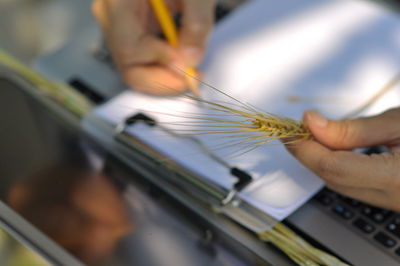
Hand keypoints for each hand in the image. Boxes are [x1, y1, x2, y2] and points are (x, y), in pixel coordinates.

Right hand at [92, 0, 215, 94]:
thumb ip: (196, 22)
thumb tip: (191, 59)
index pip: (129, 48)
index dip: (160, 63)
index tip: (187, 65)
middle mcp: (112, 12)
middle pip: (128, 65)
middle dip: (162, 79)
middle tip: (190, 79)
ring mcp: (119, 21)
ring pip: (134, 65)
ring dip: (164, 73)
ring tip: (189, 68)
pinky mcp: (130, 26)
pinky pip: (142, 55)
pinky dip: (163, 63)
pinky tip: (181, 57)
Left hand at [286, 108, 399, 210]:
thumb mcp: (395, 123)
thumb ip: (350, 129)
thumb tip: (310, 124)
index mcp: (396, 179)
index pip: (333, 167)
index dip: (305, 148)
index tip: (288, 130)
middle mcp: (392, 199)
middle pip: (332, 178)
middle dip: (308, 153)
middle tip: (296, 129)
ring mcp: (391, 204)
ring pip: (338, 184)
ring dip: (319, 160)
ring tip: (312, 135)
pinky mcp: (389, 201)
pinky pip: (351, 186)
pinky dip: (335, 167)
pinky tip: (332, 148)